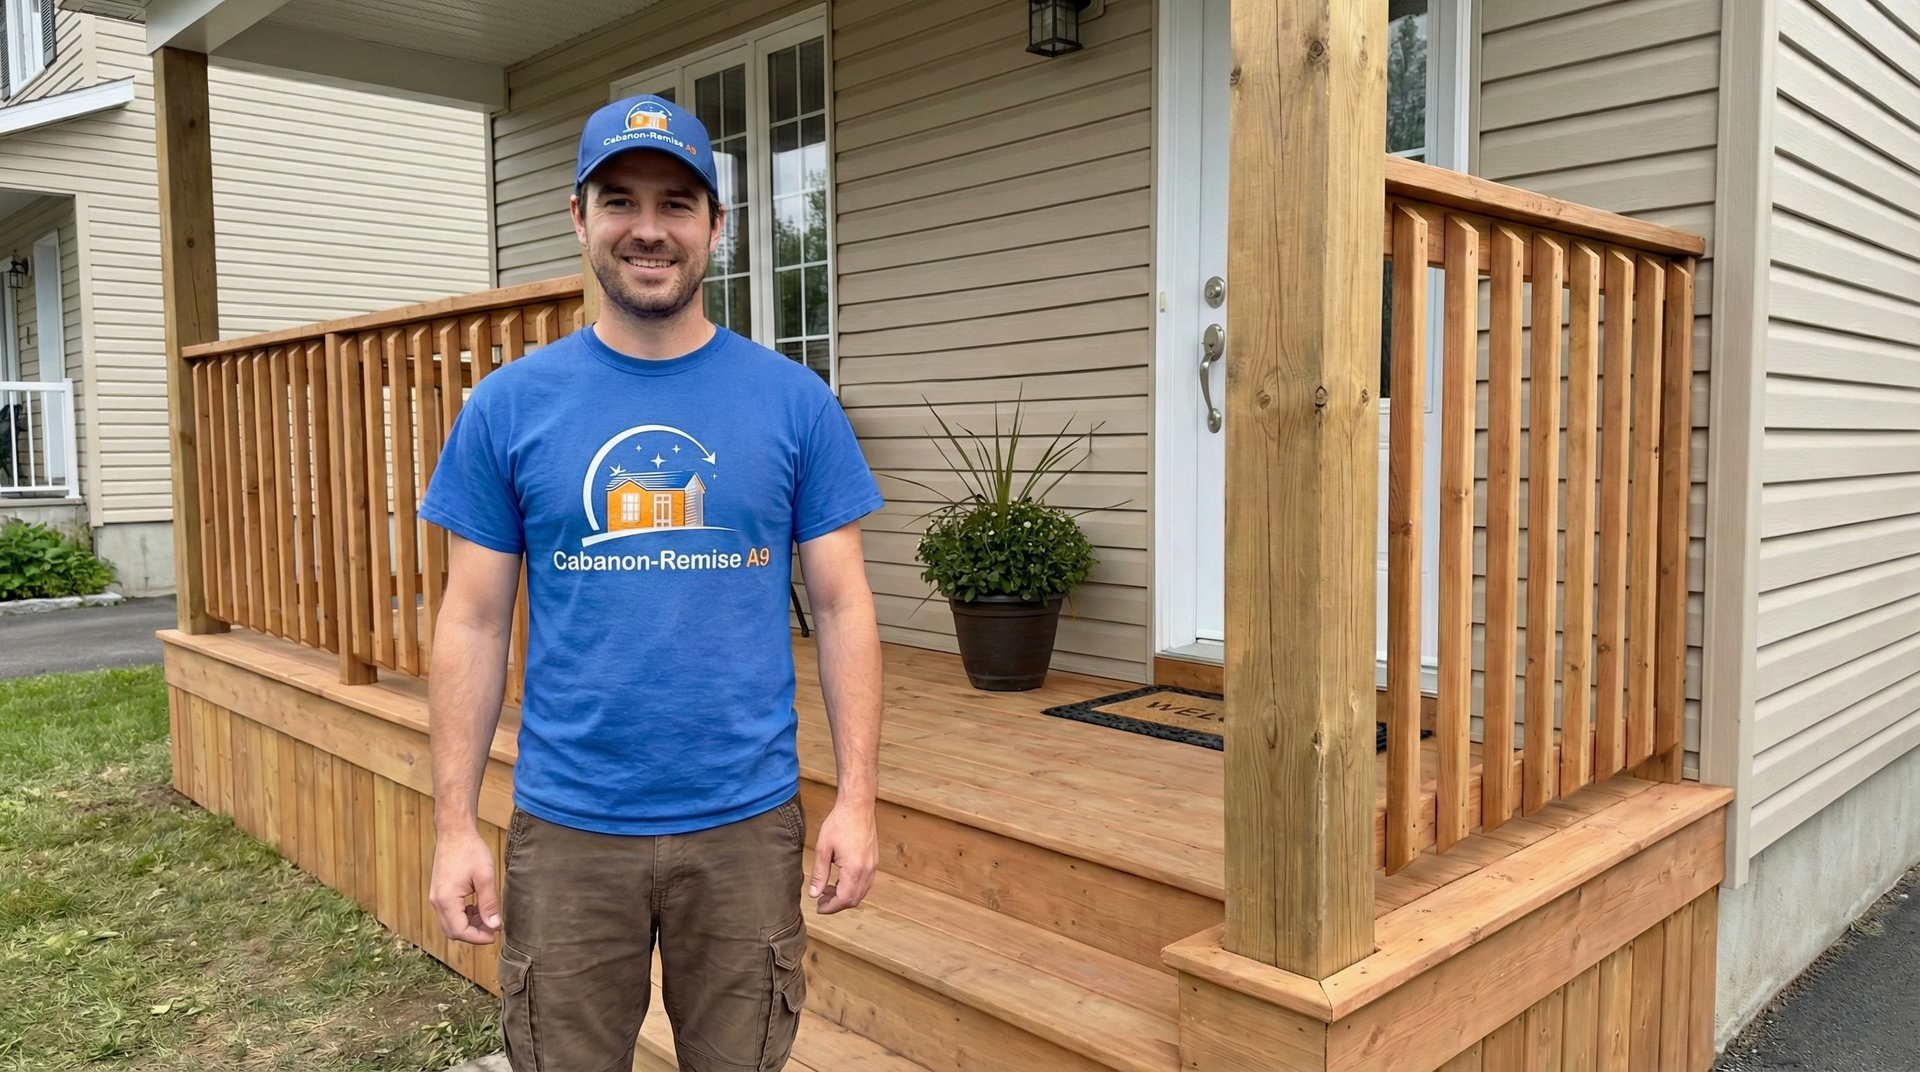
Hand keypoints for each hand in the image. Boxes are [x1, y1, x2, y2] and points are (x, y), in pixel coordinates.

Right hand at [430, 825, 502, 943]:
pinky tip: (477, 907)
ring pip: (450, 923)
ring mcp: (435, 897)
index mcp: (446, 900)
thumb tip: (494, 925)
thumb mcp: (485, 877)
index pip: (460, 931)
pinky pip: (449, 913)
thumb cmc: (470, 851)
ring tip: (488, 917)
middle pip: (452, 931)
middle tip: (493, 929)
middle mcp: (436, 902)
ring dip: (468, 925)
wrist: (455, 832)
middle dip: (473, 933)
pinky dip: (463, 916)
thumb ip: (489, 903)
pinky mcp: (438, 892)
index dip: (478, 937)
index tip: (495, 935)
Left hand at [808, 800, 877, 913]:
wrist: (858, 805)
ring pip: (861, 892)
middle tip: (821, 901)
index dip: (831, 907)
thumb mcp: (823, 849)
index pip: (844, 899)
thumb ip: (819, 874)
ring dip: (845, 895)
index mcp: (854, 869)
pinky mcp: (873, 860)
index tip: (819, 908)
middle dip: (837, 904)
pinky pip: (865, 882)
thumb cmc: (840, 822)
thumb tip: (814, 894)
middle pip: (854, 899)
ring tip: (827, 889)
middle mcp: (867, 870)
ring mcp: (873, 866)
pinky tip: (839, 879)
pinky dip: (852, 886)